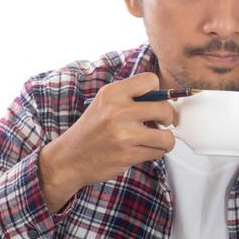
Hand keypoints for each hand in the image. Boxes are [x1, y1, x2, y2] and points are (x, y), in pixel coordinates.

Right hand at [38, 72, 176, 212]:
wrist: (70, 157)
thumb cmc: (91, 130)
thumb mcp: (105, 103)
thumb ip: (131, 97)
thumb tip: (166, 98)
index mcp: (112, 93)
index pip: (151, 81)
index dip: (159, 92)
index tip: (156, 102)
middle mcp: (118, 111)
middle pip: (164, 108)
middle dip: (168, 117)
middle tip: (162, 123)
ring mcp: (123, 134)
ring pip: (166, 136)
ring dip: (165, 140)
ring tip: (156, 139)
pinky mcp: (127, 155)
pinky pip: (158, 152)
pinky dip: (156, 152)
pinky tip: (144, 149)